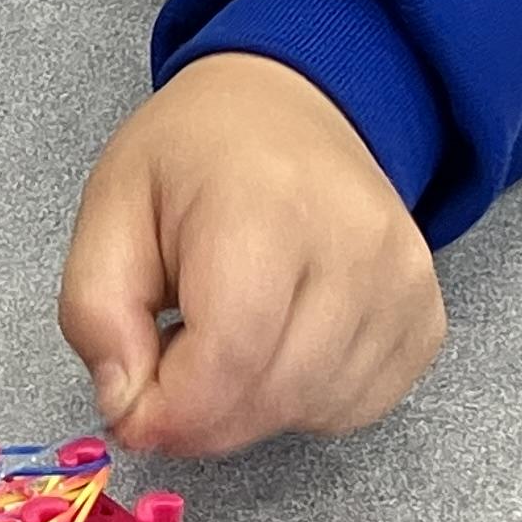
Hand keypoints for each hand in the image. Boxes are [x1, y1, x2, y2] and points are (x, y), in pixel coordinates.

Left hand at [56, 51, 443, 453]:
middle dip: (203, 414)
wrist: (288, 107)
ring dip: (253, 406)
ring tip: (225, 332)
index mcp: (265, 204)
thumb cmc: (194, 155)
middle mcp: (354, 243)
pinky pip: (359, 407)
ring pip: (316, 410)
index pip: (229, 358)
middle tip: (168, 361)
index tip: (132, 409)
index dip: (170, 411)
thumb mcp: (110, 208)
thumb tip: (129, 409)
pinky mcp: (426, 316)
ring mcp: (404, 282)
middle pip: (273, 395)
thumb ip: (95, 314)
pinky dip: (305, 400)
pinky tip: (278, 342)